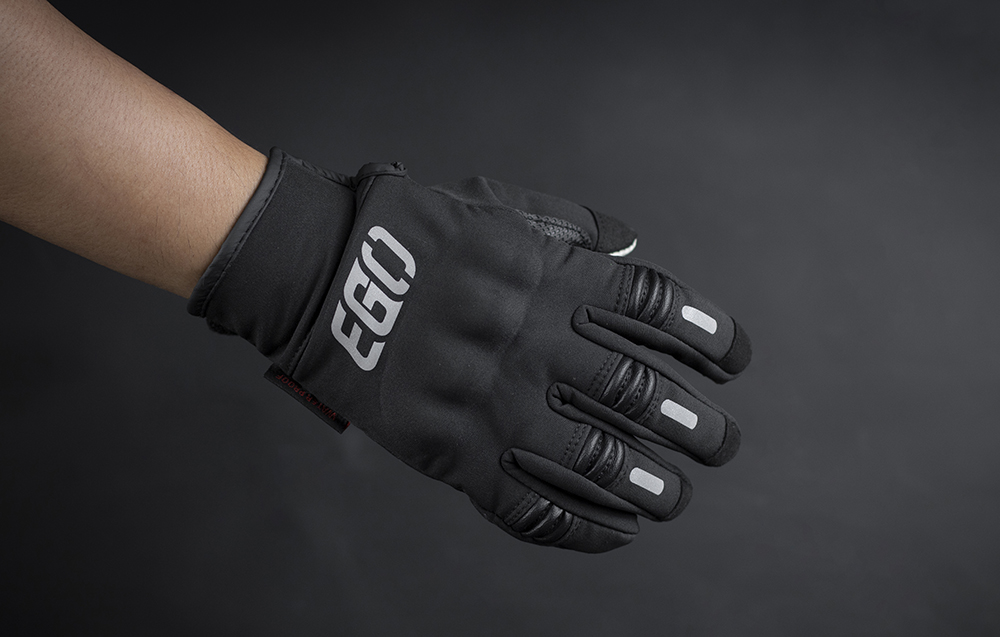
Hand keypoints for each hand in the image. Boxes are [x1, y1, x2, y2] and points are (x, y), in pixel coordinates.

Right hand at [190, 149, 750, 551]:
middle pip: (637, 389)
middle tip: (722, 444)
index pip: (654, 306)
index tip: (733, 362)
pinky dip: (578, 526)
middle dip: (695, 425)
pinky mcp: (448, 449)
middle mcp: (529, 337)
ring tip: (677, 497)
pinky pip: (526, 504)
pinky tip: (612, 532)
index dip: (708, 336)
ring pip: (592, 456)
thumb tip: (634, 247)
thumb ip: (569, 226)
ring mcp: (489, 398)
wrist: (319, 274)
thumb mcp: (496, 207)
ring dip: (649, 485)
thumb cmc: (410, 235)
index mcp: (545, 274)